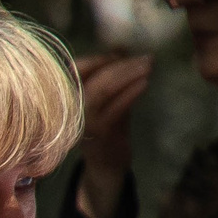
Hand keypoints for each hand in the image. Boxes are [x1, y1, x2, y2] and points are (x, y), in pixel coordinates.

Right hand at [72, 54, 153, 217]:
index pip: (76, 69)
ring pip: (102, 90)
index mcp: (69, 98)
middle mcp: (70, 109)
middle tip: (145, 57)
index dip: (98, 58)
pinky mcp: (99, 134)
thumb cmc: (107, 132)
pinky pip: (115, 108)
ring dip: (127, 75)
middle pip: (92, 77)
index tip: (121, 52)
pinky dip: (131, 93)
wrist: (105, 170)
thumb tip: (122, 47)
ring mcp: (83, 122)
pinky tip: (145, 84)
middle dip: (120, 64)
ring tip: (148, 66)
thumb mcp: (109, 101)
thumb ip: (113, 78)